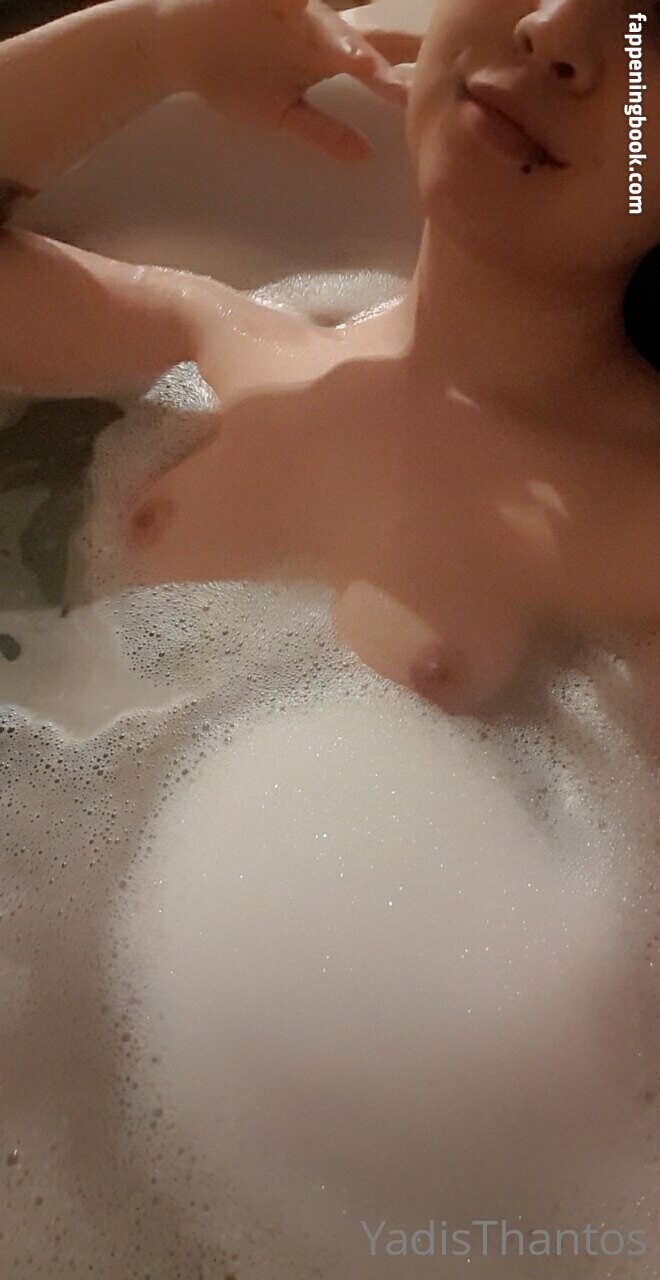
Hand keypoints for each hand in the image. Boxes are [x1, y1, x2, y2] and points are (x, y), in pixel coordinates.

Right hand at [156, 0, 421, 161]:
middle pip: (365, 34)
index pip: (378, 63)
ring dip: (344, 37)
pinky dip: (295, 8)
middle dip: (396, 45)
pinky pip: (286, 1)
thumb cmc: (232, 75)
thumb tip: (364, 156)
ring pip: (328, 18)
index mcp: (327, 55)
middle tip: (430, 57)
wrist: (177, 43)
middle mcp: (318, 26)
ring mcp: (293, 7)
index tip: (439, 94)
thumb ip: (322, 132)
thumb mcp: (281, 115)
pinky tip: (302, 15)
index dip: (407, 75)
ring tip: (359, 61)